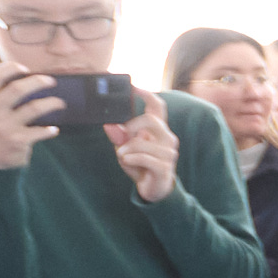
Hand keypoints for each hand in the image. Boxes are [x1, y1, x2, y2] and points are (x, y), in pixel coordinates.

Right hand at [0, 60, 61, 169]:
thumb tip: (26, 76)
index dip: (10, 68)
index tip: (25, 69)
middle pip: (17, 88)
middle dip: (38, 81)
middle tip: (51, 81)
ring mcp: (3, 127)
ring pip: (34, 107)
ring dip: (52, 103)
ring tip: (60, 103)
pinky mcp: (17, 140)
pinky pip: (40, 130)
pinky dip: (50, 130)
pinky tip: (54, 129)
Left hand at [108, 89, 180, 203]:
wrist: (153, 190)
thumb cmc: (141, 165)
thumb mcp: (124, 149)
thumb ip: (118, 136)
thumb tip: (109, 124)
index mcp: (158, 130)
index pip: (158, 106)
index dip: (147, 95)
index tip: (134, 87)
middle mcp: (167, 138)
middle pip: (151, 120)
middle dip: (132, 125)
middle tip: (121, 134)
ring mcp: (168, 153)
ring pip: (144, 142)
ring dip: (127, 148)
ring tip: (122, 155)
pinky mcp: (165, 168)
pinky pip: (145, 158)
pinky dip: (131, 158)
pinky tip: (126, 161)